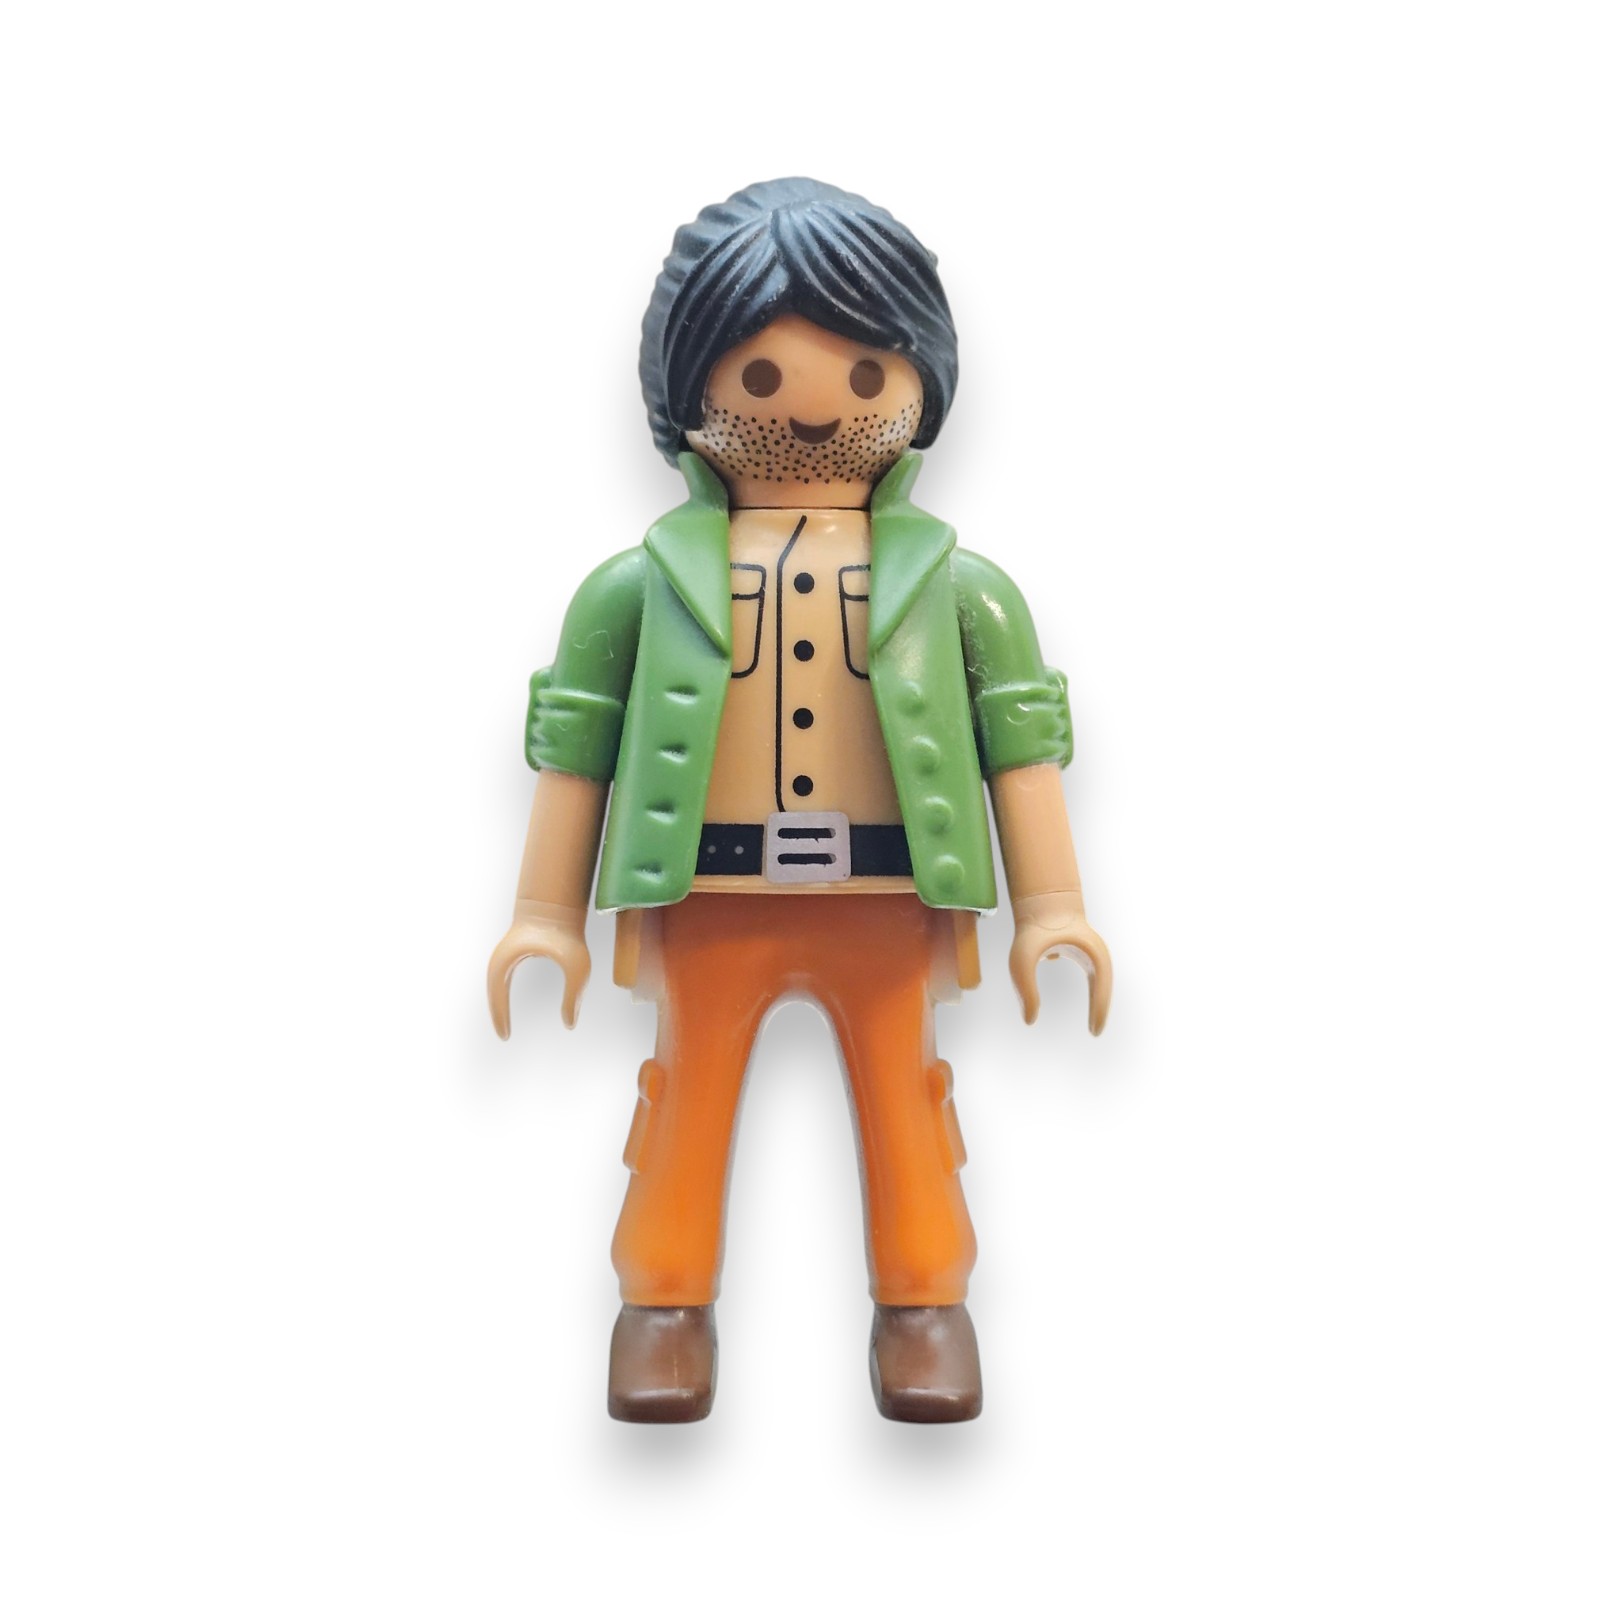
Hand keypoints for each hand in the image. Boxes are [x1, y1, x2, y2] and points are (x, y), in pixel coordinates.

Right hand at [487, 898, 590, 1036]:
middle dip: (497, 1015)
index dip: (500, 1018)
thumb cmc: (567, 933)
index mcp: (508, 962)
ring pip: (495, 987)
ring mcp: (504, 955)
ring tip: (504, 1027)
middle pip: (492, 993)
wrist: (556, 903)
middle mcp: (500, 959)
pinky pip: (501, 981)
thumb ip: (574, 995)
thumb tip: (570, 1024)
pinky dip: (502, 996)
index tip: (506, 1037)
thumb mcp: (577, 966)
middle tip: (504, 1036)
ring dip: (498, 1006)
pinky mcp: (511, 954)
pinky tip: (509, 1009)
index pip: (497, 996)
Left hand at [1008, 890, 1112, 1034]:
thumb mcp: (1021, 961)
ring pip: (1099, 982)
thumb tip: (1030, 1021)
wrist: (1039, 899)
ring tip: (1093, 1025)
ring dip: (1098, 1001)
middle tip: (1095, 1032)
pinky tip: (1085, 1003)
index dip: (1099, 1012)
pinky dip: (1092, 993)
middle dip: (1101, 1009)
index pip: (1101, 989)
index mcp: (1088, 954)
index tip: (1094, 1032)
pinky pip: (1091, 977)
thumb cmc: (1031, 929)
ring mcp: (1090, 951)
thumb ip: (1025, 991)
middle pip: (1104, 986)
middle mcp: (1094, 954)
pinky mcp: (1081, 952)